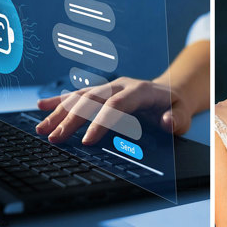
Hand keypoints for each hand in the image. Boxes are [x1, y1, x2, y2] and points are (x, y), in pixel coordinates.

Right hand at [35, 77, 191, 144]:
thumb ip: (178, 119)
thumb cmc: (176, 106)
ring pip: (81, 96)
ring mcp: (111, 87)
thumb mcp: (184, 113)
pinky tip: (42, 107)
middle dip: (72, 119)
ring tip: (42, 128)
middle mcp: (122, 85)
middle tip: (54, 138)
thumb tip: (167, 122)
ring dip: (60, 112)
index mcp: (141, 91)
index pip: (117, 105)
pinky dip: (60, 101)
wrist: (172, 92)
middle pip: (93, 100)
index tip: (87, 141)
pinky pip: (79, 94)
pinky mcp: (103, 91)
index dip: (101, 122)